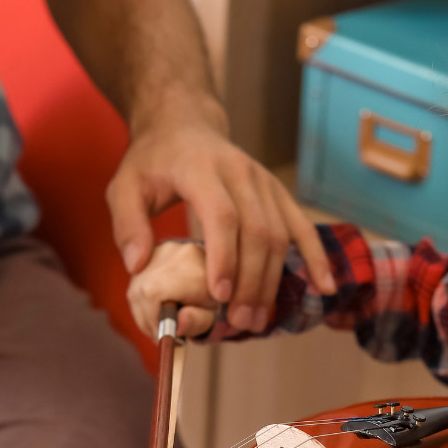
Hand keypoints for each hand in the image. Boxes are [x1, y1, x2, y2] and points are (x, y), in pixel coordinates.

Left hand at [109, 98, 335, 333]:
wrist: (184, 125)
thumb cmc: (153, 162)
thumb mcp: (124, 186)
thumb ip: (127, 225)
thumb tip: (138, 266)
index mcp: (201, 168)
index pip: (222, 214)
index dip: (224, 256)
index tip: (219, 295)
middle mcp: (240, 172)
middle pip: (257, 231)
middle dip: (250, 281)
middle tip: (238, 322)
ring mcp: (264, 182)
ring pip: (278, 235)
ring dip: (271, 282)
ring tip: (256, 321)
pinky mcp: (277, 193)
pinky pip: (302, 226)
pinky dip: (316, 257)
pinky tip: (323, 286)